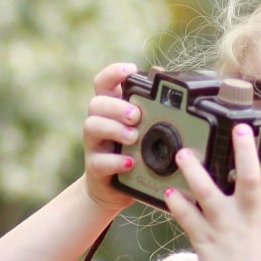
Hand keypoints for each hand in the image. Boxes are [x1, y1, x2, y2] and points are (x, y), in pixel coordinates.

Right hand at [80, 62, 140, 214]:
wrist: (113, 189)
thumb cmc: (132, 153)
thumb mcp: (143, 130)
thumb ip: (152, 110)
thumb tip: (169, 84)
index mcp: (110, 109)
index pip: (103, 82)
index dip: (113, 73)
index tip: (130, 71)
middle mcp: (98, 122)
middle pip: (96, 103)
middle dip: (117, 106)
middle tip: (136, 115)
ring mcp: (94, 145)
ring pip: (92, 126)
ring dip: (114, 129)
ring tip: (133, 137)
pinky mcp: (94, 167)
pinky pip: (99, 161)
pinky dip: (115, 161)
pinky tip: (130, 162)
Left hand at [166, 124, 260, 260]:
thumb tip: (260, 206)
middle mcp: (249, 219)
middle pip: (250, 177)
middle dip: (245, 151)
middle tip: (238, 128)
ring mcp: (225, 228)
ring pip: (208, 192)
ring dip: (194, 171)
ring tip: (183, 152)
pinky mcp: (205, 240)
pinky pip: (187, 218)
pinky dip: (177, 205)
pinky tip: (169, 192)